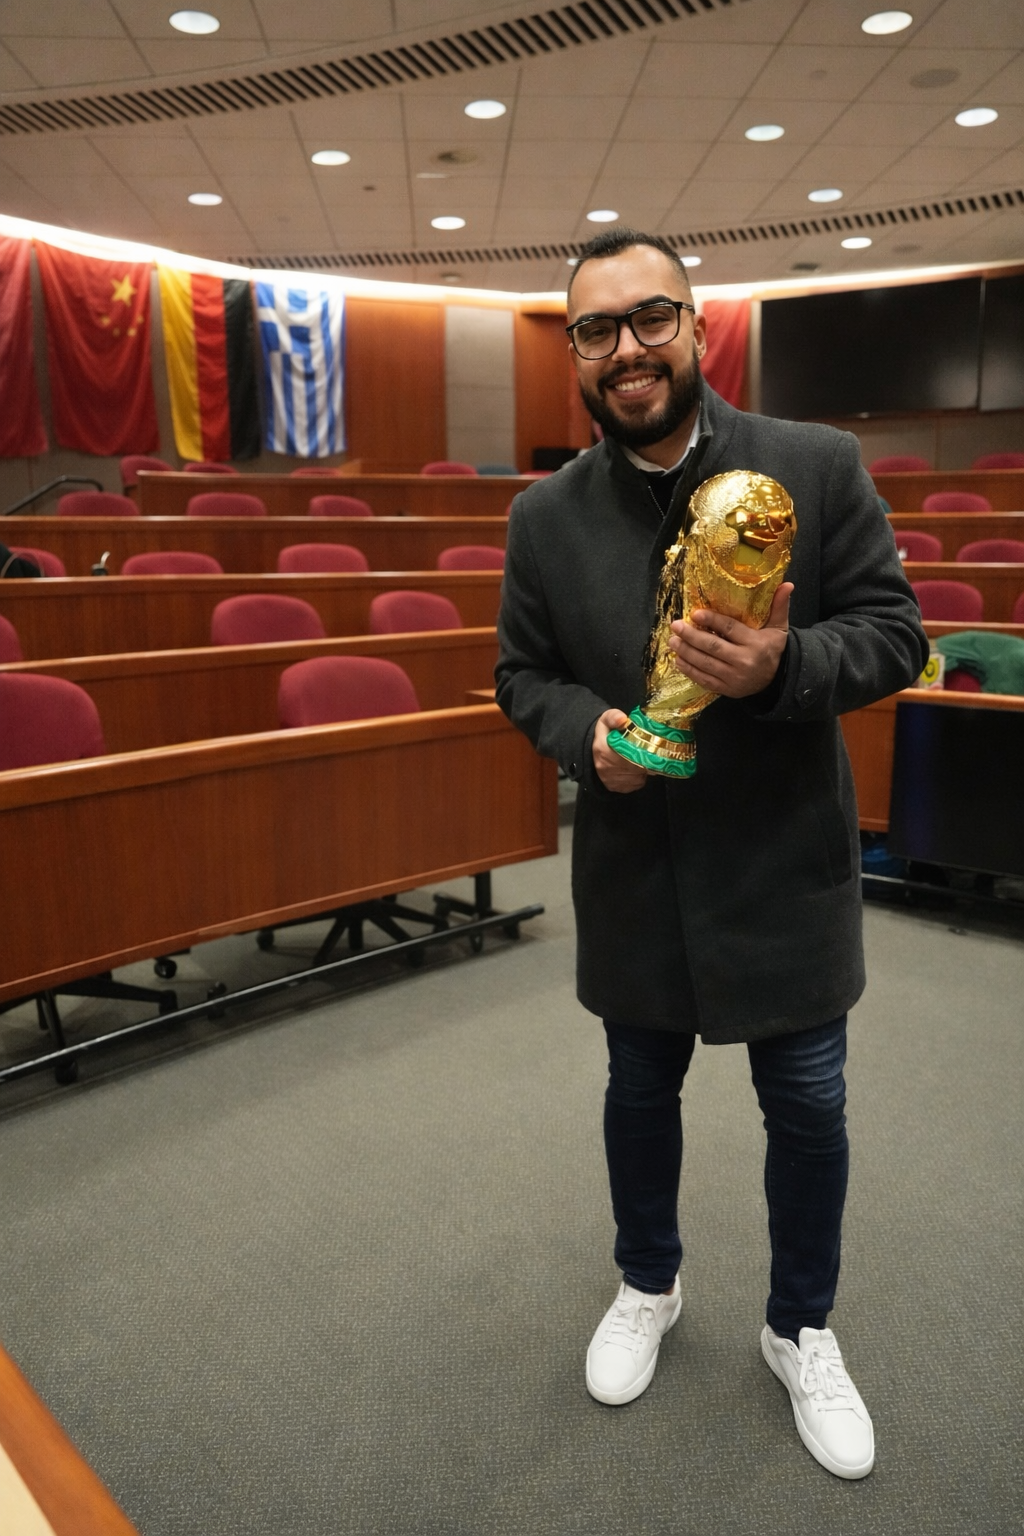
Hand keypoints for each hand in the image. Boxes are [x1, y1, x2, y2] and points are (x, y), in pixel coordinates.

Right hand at [593, 708, 647, 793]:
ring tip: (643, 761)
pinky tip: (637, 770)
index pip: (628, 754)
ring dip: (644, 770)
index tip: (648, 749)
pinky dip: (640, 778)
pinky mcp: (615, 788)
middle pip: (635, 767)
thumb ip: (613, 716)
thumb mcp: (605, 720)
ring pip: (638, 777)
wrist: (592, 752)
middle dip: (646, 762)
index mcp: (603, 749)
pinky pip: (635, 785)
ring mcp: (610, 779)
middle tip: (652, 755)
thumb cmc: (604, 735)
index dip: (641, 753)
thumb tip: (623, 719)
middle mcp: (605, 767)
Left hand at [667, 582, 792, 698]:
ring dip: (686, 652)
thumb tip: (787, 584)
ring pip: (705, 664)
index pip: (730, 630)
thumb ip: (779, 606)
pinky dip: (689, 670)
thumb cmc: (772, 648)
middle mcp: (743, 661)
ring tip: (673, 640)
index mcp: (755, 643)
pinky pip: (704, 680)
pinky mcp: (726, 689)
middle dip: (691, 636)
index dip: (712, 621)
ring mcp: (733, 677)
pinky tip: (678, 660)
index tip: (695, 614)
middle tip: (676, 626)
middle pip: (713, 647)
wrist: (776, 680)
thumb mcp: (779, 627)